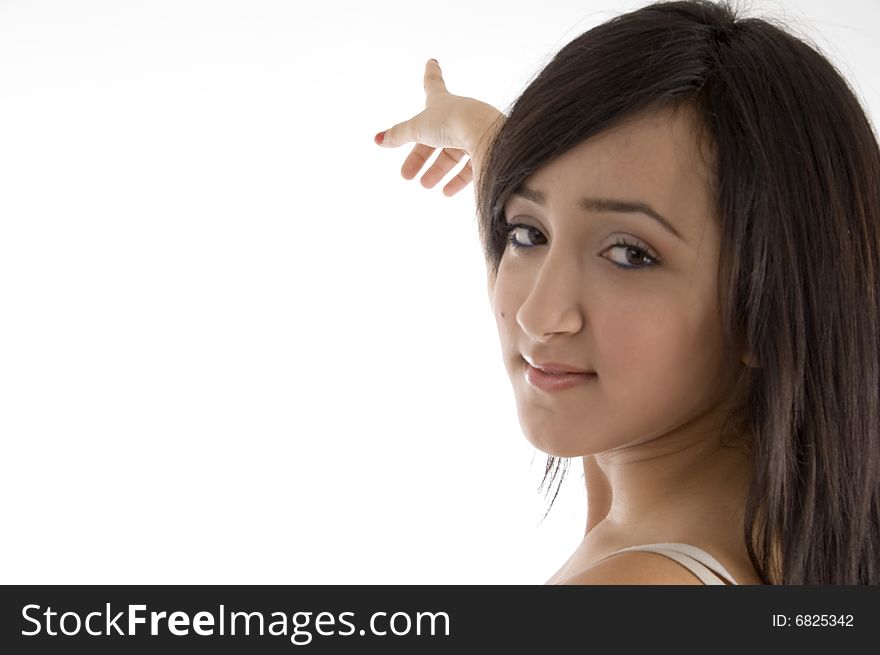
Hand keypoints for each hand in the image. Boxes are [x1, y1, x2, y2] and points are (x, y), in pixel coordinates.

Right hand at [375, 59, 503, 196]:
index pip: (432, 85)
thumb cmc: (452, 122)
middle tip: (406, 175)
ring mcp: (473, 132)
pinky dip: (456, 180)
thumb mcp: (419, 128)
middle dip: (420, 156)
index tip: (432, 61)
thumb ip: (399, 134)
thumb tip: (378, 139)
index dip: (430, 74)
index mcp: (442, 102)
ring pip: (452, 154)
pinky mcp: (485, 151)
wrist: (486, 134)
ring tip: (425, 185)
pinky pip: (469, 167)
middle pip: (435, 136)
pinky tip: (446, 192)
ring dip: (436, 171)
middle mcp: (459, 115)